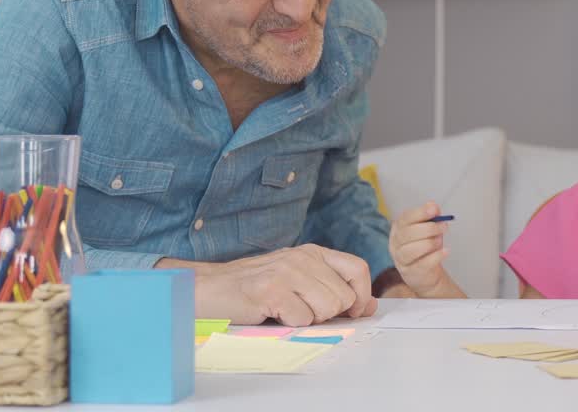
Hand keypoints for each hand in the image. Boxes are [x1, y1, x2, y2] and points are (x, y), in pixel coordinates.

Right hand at [156, 244, 376, 325]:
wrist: (208, 289)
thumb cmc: (254, 289)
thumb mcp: (298, 281)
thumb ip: (332, 288)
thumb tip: (369, 305)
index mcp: (313, 252)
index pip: (357, 268)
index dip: (360, 295)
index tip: (350, 311)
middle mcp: (303, 257)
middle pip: (344, 296)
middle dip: (327, 314)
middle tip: (300, 309)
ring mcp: (286, 271)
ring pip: (327, 308)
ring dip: (308, 319)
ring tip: (285, 310)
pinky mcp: (271, 289)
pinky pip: (301, 319)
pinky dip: (289, 324)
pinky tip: (271, 314)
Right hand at [389, 202, 452, 296]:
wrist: (426, 272)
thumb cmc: (425, 247)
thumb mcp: (429, 229)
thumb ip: (430, 216)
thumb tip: (433, 205)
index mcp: (398, 229)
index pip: (405, 219)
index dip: (419, 213)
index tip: (434, 210)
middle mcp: (395, 244)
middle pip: (407, 234)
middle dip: (428, 228)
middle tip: (444, 226)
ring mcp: (401, 260)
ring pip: (410, 250)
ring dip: (429, 243)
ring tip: (441, 240)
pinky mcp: (410, 273)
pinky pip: (421, 264)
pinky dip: (435, 257)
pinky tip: (445, 251)